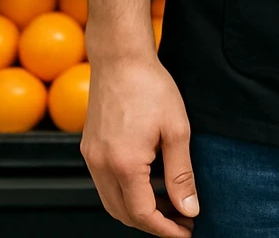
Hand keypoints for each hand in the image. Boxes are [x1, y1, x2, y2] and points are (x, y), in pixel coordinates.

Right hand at [81, 54, 198, 236]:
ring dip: (137, 209)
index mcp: (123, 164)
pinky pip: (104, 183)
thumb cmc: (151, 86)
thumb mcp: (177, 129)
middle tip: (181, 219)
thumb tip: (189, 208)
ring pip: (111, 201)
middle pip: (123, 214)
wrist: (120, 57)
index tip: (186, 230)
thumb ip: (181, 173)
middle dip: (152, 223)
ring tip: (168, 204)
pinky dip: (125, 192)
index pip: (142, 214)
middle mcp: (101, 165)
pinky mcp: (89, 148)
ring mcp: (91, 157)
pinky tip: (148, 182)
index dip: (165, 228)